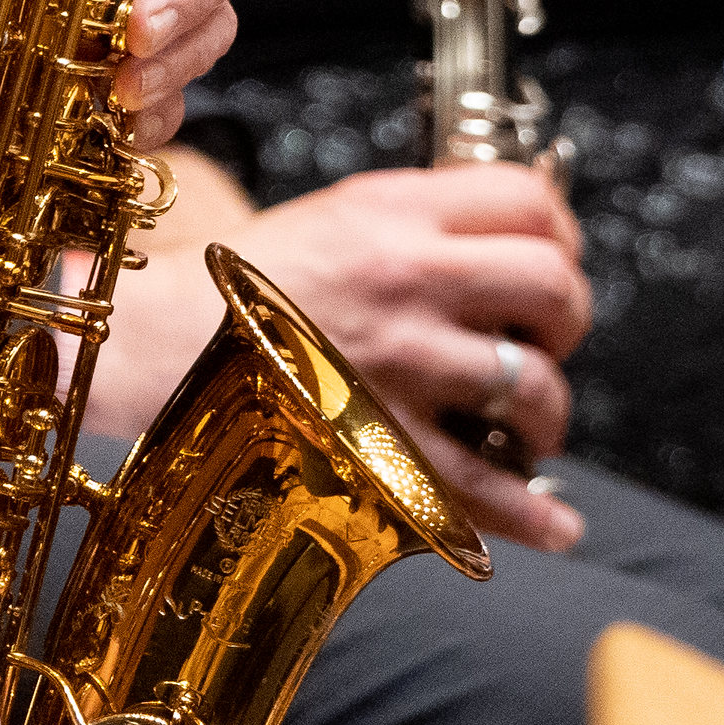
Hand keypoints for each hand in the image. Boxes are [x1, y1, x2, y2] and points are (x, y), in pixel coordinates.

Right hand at [236, 167, 595, 549]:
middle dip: (568, 318)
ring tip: (526, 422)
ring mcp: (399, 367)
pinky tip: (556, 523)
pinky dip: (533, 513)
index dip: (562, 231)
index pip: (529, 200)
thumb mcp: (334, 216)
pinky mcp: (382, 445)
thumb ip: (419, 218)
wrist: (155, 348)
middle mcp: (405, 282)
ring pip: (532, 385)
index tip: (554, 257)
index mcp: (393, 214)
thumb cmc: (242, 286)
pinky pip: (483, 487)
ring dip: (547, 410)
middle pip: (552, 284)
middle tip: (544, 338)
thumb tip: (513, 234)